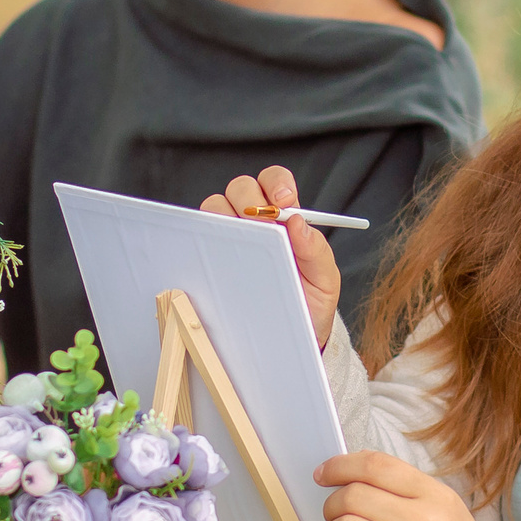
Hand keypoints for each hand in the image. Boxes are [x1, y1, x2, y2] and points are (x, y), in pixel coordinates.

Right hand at [200, 166, 339, 347]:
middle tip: (260, 223)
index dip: (275, 183)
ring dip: (223, 218)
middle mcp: (253, 222)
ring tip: (240, 245)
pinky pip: (197, 239)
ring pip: (213, 208)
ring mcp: (229, 239)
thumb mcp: (324, 279)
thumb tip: (299, 223)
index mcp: (283, 218)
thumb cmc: (309, 303)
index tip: (283, 201)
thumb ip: (317, 250)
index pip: (273, 182)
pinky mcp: (210, 260)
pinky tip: (216, 257)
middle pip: (239, 188)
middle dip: (248, 198)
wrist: (291, 338)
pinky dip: (201, 240)